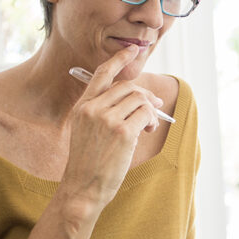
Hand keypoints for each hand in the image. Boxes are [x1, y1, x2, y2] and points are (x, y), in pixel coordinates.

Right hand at [58, 45, 163, 208]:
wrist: (82, 188)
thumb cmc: (88, 164)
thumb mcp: (86, 132)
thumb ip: (103, 112)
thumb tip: (138, 98)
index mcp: (82, 107)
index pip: (101, 74)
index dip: (119, 59)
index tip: (132, 50)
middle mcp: (92, 109)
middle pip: (127, 87)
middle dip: (145, 95)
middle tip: (156, 107)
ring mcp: (107, 119)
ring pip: (139, 99)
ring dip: (150, 111)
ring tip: (148, 126)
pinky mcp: (122, 132)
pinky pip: (145, 114)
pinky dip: (151, 120)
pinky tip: (147, 131)